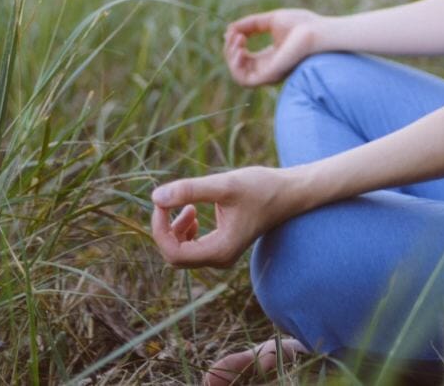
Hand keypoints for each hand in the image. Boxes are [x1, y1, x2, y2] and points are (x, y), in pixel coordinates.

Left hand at [149, 166, 296, 268]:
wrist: (288, 193)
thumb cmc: (261, 188)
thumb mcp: (225, 185)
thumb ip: (190, 190)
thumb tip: (155, 197)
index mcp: (219, 251)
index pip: (173, 252)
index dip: (160, 228)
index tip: (161, 202)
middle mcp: (219, 259)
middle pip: (174, 255)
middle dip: (165, 229)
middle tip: (168, 201)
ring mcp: (220, 255)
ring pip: (180, 253)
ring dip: (174, 229)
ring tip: (187, 205)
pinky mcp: (221, 246)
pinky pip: (190, 248)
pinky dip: (184, 231)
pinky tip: (192, 211)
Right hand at [223, 8, 325, 86]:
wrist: (315, 32)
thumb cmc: (300, 24)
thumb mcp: (270, 20)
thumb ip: (250, 24)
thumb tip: (230, 29)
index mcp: (271, 57)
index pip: (245, 58)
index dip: (234, 45)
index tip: (233, 30)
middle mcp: (269, 68)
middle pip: (239, 66)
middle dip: (230, 49)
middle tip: (234, 34)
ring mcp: (269, 74)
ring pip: (238, 74)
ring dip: (231, 56)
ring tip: (237, 40)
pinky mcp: (269, 77)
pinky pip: (243, 80)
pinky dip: (235, 65)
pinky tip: (239, 48)